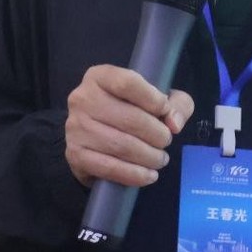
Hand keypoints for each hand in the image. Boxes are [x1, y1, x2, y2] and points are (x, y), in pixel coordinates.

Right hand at [65, 64, 194, 187]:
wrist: (98, 136)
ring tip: (160, 159)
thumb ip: (176, 104)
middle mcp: (83, 98)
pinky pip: (110, 168)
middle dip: (157, 134)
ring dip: (149, 156)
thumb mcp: (158, 98)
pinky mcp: (75, 155)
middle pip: (129, 118)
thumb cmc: (132, 109)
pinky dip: (134, 174)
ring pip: (121, 145)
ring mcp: (75, 127)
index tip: (165, 111)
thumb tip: (174, 124)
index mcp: (100, 76)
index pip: (128, 83)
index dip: (153, 99)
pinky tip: (149, 175)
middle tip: (166, 141)